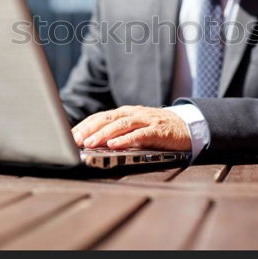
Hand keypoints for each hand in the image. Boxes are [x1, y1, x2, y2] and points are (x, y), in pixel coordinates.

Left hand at [71, 105, 191, 150]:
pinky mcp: (158, 130)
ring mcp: (146, 120)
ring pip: (121, 125)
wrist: (187, 126)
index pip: (100, 116)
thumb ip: (117, 134)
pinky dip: (126, 139)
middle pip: (107, 118)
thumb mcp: (135, 129)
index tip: (70, 135)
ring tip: (91, 142)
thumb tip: (92, 144)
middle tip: (75, 139)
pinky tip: (114, 145)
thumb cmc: (157, 130)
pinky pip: (140, 134)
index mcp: (125, 113)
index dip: (84, 125)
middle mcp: (133, 114)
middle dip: (89, 129)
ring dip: (104, 133)